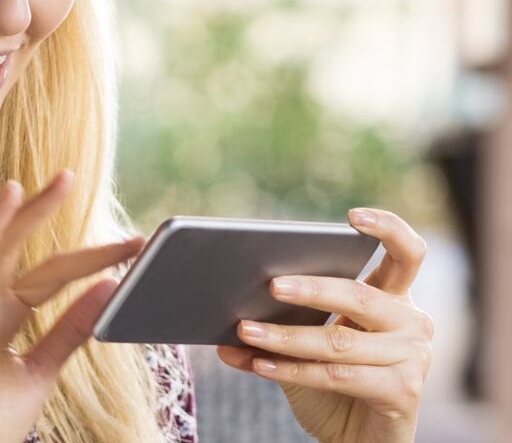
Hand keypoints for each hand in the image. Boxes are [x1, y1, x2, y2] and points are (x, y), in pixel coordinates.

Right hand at [0, 171, 144, 441]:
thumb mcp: (44, 369)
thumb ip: (70, 329)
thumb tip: (108, 287)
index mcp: (3, 311)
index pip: (50, 271)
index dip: (91, 255)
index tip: (134, 244)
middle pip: (8, 249)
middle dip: (35, 211)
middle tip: (68, 176)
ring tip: (13, 194)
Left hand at [215, 207, 432, 442]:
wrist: (358, 439)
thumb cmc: (333, 382)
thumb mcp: (304, 346)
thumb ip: (276, 322)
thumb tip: (223, 307)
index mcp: (393, 298)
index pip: (407, 254)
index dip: (388, 229)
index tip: (352, 216)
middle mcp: (412, 322)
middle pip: (361, 295)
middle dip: (312, 289)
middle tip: (270, 284)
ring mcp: (414, 358)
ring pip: (338, 341)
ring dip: (284, 336)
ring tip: (244, 329)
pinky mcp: (402, 392)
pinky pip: (336, 375)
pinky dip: (292, 370)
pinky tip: (258, 363)